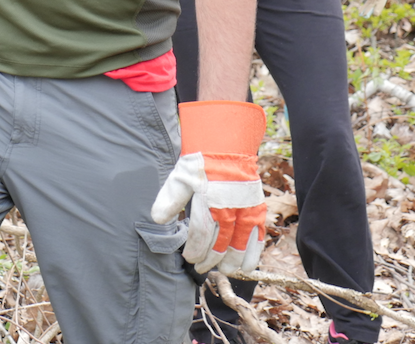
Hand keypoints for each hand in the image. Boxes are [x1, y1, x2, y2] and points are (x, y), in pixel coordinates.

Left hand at [151, 101, 266, 274]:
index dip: (195, 250)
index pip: (201, 233)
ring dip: (230, 261)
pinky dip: (253, 252)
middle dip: (209, 259)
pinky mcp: (256, 207)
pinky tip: (247, 267)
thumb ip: (170, 199)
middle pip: (220, 242)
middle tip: (200, 268)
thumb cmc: (200, 162)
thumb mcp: (180, 177)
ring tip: (222, 271)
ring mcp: (245, 207)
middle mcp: (228, 205)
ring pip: (239, 242)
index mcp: (207, 199)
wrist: (227, 144)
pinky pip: (257, 235)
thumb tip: (157, 220)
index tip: (188, 258)